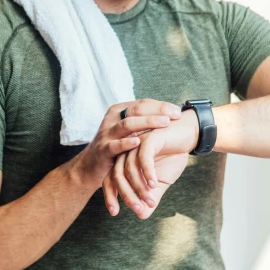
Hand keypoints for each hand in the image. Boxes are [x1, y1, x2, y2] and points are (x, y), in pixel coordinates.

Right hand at [68, 99, 182, 191]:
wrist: (90, 166)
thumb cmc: (116, 146)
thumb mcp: (128, 131)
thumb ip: (143, 122)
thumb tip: (170, 115)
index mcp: (120, 111)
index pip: (143, 103)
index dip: (161, 106)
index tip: (179, 112)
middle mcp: (112, 118)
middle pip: (137, 110)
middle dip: (158, 112)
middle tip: (175, 116)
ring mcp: (106, 133)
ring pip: (127, 124)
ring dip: (147, 122)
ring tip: (164, 123)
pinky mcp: (103, 149)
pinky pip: (115, 144)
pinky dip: (126, 143)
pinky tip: (138, 142)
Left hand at [102, 108, 199, 217]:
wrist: (188, 136)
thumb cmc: (172, 156)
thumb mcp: (161, 182)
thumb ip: (150, 196)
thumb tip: (141, 216)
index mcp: (125, 160)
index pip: (111, 179)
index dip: (110, 196)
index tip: (114, 212)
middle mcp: (127, 151)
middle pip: (117, 174)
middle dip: (126, 194)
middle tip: (137, 208)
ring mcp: (137, 143)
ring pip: (130, 168)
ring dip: (140, 187)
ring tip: (150, 200)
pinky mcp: (149, 138)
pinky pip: (144, 157)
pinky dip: (148, 172)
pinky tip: (154, 183)